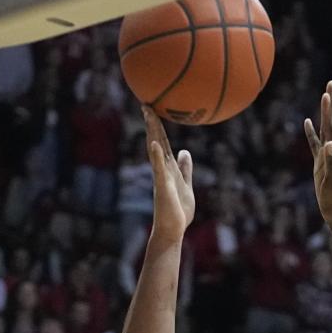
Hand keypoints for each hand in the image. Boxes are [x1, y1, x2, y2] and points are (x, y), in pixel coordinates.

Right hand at [144, 107, 193, 239]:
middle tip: (146, 103)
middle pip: (157, 141)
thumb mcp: (185, 184)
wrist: (173, 229)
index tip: (153, 108)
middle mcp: (162, 169)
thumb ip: (185, 168)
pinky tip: (155, 143)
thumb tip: (185, 152)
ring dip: (152, 132)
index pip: (163, 142)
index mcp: (168, 168)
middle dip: (152, 123)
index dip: (158, 126)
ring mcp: (161, 177)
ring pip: (156, 151)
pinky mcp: (163, 187)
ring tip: (148, 114)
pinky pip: (158, 169)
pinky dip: (156, 156)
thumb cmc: (179, 210)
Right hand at [304, 81, 331, 228]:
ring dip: (324, 113)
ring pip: (325, 129)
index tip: (328, 91)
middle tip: (331, 83)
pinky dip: (311, 132)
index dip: (329, 109)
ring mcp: (328, 157)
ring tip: (324, 96)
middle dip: (331, 103)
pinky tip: (307, 122)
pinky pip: (315, 143)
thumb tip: (331, 145)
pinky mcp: (321, 164)